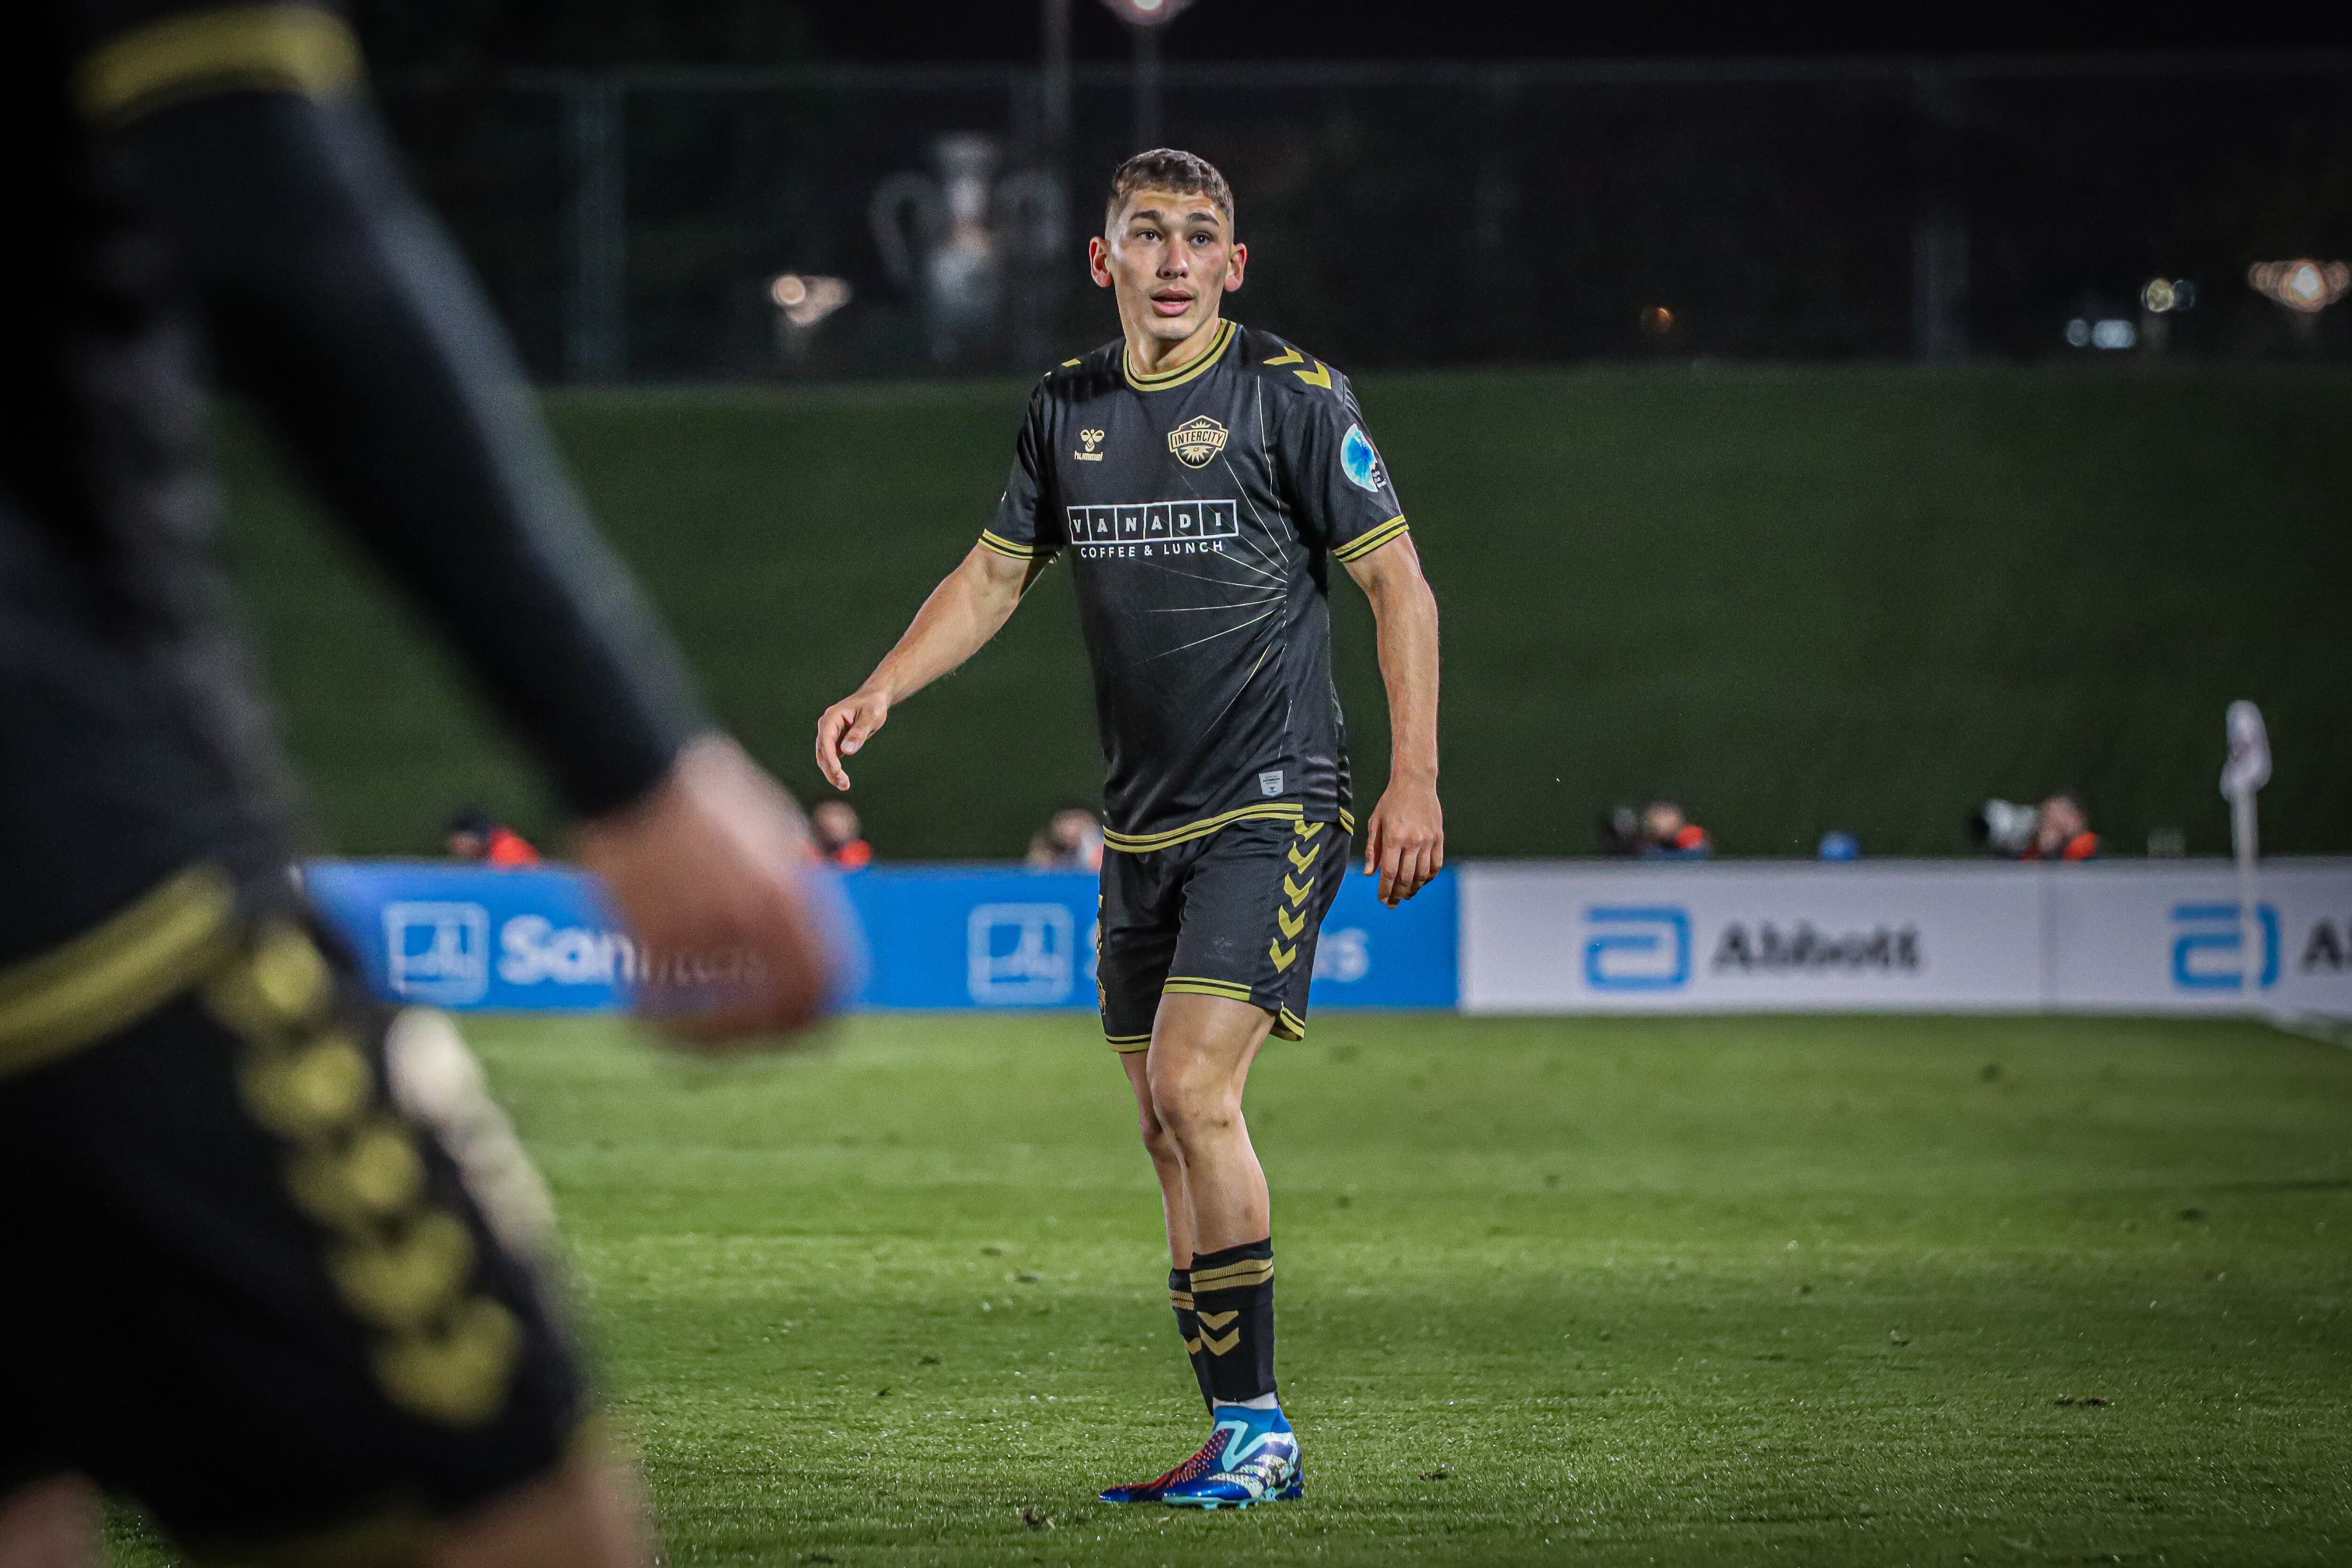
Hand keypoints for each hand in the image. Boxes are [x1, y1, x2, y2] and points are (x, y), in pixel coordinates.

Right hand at [576, 735, 839, 1048]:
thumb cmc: (709, 797)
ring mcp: (698, 932)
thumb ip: (797, 893)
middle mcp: (750, 920)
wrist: (637, 770)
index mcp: (789, 896)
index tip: (800, 1025)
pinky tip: (660, 1016)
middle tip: (747, 1037)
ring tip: (698, 1024)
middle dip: (767, 1034)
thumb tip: (810, 942)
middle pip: (779, 1014)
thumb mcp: (777, 835)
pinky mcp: (644, 938)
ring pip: (716, 1023)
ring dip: (710, 1029)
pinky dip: (662, 1022)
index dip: (818, 1015)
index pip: (826, 983)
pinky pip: (659, 1012)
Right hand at [815, 686, 891, 789]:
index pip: (826, 739)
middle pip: (822, 751)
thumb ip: (859, 732)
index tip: (837, 771)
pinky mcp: (835, 741)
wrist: (874, 699)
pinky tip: (842, 781)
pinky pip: (831, 757)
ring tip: (844, 786)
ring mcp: (829, 734)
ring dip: (831, 772)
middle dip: (830, 769)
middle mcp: (826, 725)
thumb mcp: (870, 716)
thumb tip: (846, 751)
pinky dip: (835, 769)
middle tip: (843, 784)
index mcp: (832, 717)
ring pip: (824, 757)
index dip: (830, 757)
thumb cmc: (873, 705)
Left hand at [1362, 776, 1443, 906]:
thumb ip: (1372, 849)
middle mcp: (1412, 841)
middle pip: (1406, 878)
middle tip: (1393, 903)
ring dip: (1414, 888)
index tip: (1382, 900)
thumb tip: (1369, 874)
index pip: (1389, 872)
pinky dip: (1429, 877)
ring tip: (1406, 894)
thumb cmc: (1390, 801)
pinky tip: (1421, 881)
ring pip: (1422, 874)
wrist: (1414, 782)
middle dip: (1398, 894)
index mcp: (1393, 837)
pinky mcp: (1439, 837)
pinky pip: (1436, 864)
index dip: (1385, 890)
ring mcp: (1428, 840)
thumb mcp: (1375, 822)